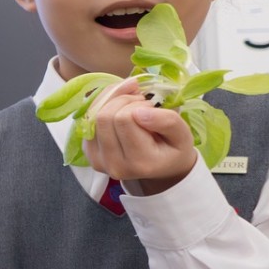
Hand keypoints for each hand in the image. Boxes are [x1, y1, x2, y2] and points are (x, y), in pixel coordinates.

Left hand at [81, 79, 196, 193]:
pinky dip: (101, 108)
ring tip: (131, 106)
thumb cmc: (173, 149)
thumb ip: (167, 122)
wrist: (161, 167)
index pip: (124, 119)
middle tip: (141, 103)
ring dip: (111, 103)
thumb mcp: (183, 135)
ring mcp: (97, 160)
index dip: (137, 104)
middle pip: (104, 117)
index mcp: (140, 162)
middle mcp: (114, 164)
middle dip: (122, 101)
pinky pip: (86, 121)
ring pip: (91, 117)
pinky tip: (119, 110)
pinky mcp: (88, 152)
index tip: (151, 106)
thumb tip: (139, 112)